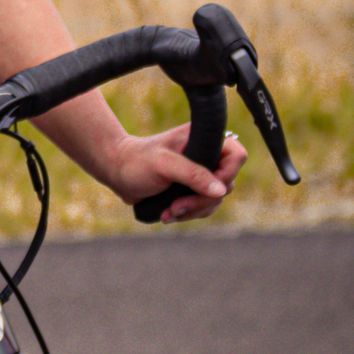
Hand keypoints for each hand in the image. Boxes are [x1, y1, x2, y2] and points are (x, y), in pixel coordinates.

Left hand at [118, 120, 246, 223]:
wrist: (117, 172)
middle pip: (226, 184)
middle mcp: (206, 155)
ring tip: (169, 212)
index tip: (207, 188)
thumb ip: (193, 175)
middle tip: (177, 206)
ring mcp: (200, 174)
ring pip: (215, 199)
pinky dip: (188, 213)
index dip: (227, 174)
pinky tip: (168, 213)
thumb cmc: (137, 161)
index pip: (236, 156)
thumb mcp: (164, 165)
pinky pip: (203, 207)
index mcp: (204, 139)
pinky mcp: (192, 190)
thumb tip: (220, 190)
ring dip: (193, 210)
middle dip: (201, 200)